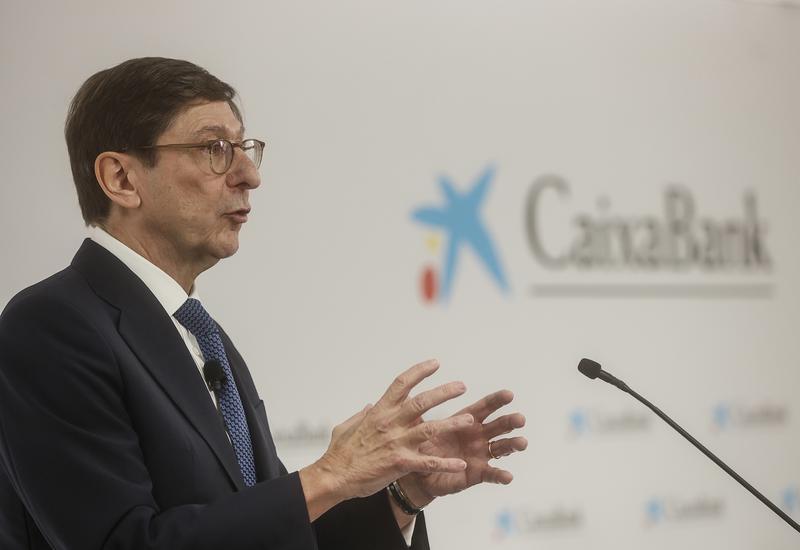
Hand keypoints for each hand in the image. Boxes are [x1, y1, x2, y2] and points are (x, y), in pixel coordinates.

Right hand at [299, 359, 474, 520]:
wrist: (335, 476)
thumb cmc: (340, 452)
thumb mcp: (347, 425)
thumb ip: (362, 413)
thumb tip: (370, 404)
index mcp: (378, 411)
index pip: (401, 384)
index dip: (419, 371)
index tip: (435, 363)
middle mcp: (390, 423)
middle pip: (421, 402)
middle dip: (444, 392)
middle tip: (462, 386)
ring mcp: (396, 443)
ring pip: (430, 428)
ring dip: (452, 423)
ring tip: (470, 420)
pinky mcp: (400, 463)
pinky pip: (428, 462)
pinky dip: (445, 463)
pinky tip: (461, 464)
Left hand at [396, 389, 527, 506]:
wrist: (418, 474)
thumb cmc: (422, 446)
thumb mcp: (422, 428)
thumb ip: (422, 412)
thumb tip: (407, 391)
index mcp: (466, 420)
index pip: (484, 407)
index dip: (496, 401)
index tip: (509, 394)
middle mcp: (477, 436)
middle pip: (498, 425)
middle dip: (510, 421)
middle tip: (520, 418)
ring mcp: (480, 454)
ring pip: (501, 447)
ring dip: (512, 445)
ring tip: (522, 442)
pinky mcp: (477, 473)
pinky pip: (491, 474)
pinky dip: (500, 475)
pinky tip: (508, 476)